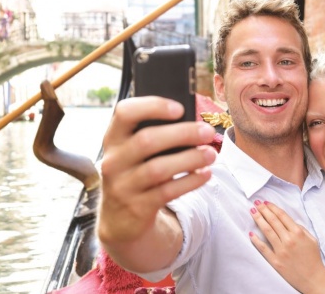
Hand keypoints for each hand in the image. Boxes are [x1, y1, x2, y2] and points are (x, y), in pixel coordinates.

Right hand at [97, 97, 216, 246]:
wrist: (119, 219)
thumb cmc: (135, 173)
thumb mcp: (133, 153)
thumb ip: (153, 135)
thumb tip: (192, 123)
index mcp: (113, 139)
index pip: (124, 112)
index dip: (152, 106)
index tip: (180, 108)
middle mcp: (113, 161)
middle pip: (146, 140)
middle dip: (182, 133)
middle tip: (207, 132)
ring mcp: (123, 186)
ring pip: (158, 168)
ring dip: (190, 159)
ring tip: (211, 154)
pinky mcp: (137, 207)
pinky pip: (167, 192)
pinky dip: (190, 181)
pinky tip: (205, 174)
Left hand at [249, 201, 324, 293]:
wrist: (313, 278)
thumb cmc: (313, 258)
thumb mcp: (312, 240)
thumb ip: (301, 229)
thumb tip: (289, 221)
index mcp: (298, 233)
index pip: (282, 216)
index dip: (273, 207)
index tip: (266, 202)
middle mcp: (289, 240)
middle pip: (273, 221)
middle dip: (263, 210)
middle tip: (256, 203)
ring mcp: (281, 250)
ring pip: (267, 231)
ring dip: (258, 219)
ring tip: (252, 211)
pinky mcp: (275, 261)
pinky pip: (263, 248)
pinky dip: (256, 240)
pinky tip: (251, 233)